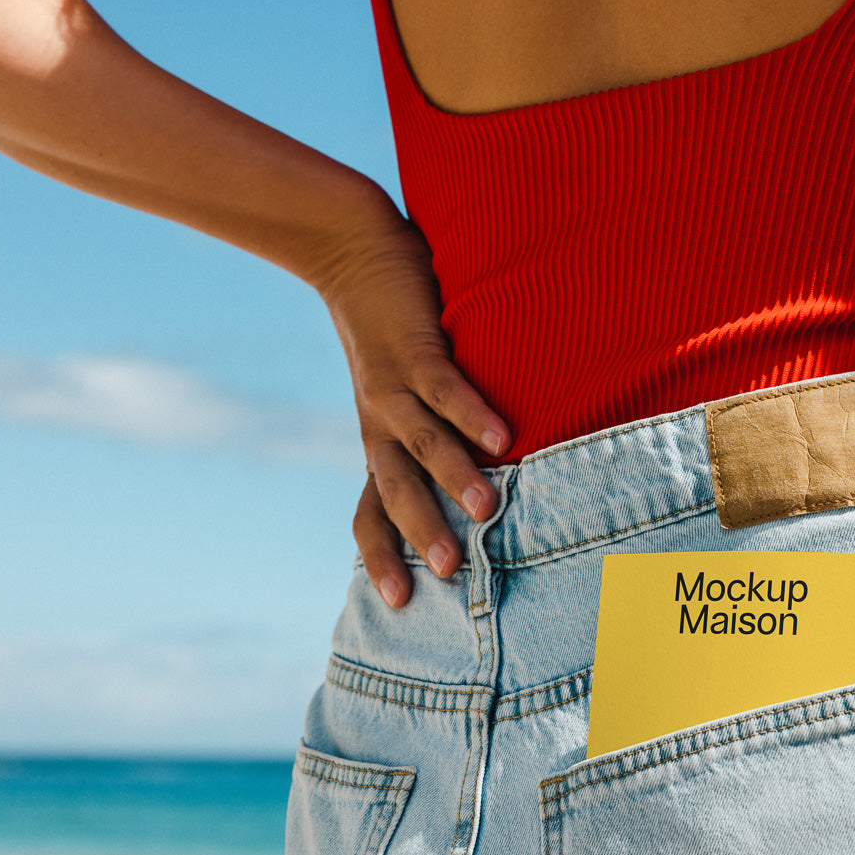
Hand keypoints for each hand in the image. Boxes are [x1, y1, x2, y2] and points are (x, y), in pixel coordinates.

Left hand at [313, 217, 510, 608]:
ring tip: (486, 512)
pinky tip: (503, 433)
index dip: (380, 555)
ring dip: (453, 478)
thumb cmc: (393, 328)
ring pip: (420, 444)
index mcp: (379, 441)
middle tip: (451, 574)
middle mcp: (379, 423)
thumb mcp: (405, 393)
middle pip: (394, 490)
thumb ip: (434, 433)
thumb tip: (486, 476)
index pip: (369, 511)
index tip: (401, 603)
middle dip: (420, 533)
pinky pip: (443, 387)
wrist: (351, 251)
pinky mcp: (413, 348)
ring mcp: (392, 387)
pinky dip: (471, 411)